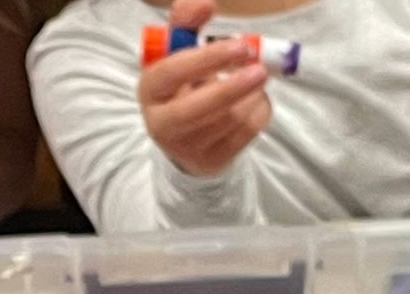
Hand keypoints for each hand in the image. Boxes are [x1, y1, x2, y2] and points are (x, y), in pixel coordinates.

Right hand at [141, 0, 274, 177]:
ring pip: (228, 120)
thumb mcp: (177, 52)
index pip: (171, 73)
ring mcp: (186, 148)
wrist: (185, 137)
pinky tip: (255, 99)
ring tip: (255, 78)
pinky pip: (245, 133)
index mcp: (150, 89)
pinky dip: (259, 110)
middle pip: (196, 109)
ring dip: (251, 95)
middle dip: (231, 88)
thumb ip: (186, 22)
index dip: (206, 58)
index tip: (239, 45)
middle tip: (260, 68)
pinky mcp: (211, 162)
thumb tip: (205, 2)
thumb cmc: (183, 84)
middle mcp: (161, 123)